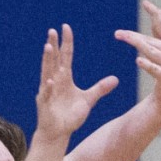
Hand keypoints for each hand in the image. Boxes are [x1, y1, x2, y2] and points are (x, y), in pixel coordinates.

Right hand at [36, 24, 118, 139]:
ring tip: (48, 47)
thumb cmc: (70, 116)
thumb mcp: (88, 100)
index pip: (65, 56)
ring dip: (47, 60)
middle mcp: (54, 81)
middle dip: (53, 45)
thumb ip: (100, 88)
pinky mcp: (45, 104)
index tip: (66, 27)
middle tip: (52, 30)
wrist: (58, 133)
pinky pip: (46, 94)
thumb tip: (116, 79)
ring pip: (47, 72)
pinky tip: (49, 81)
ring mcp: (47, 91)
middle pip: (54, 60)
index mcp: (64, 78)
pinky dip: (47, 88)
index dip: (66, 42)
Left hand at [115, 0, 160, 115]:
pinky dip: (148, 65)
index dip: (154, 15)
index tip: (145, 3)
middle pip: (151, 41)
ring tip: (123, 38)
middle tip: (117, 33)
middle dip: (133, 37)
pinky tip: (138, 60)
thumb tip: (160, 11)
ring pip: (151, 52)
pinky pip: (156, 70)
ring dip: (137, 45)